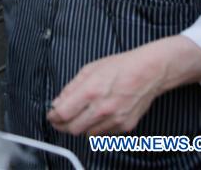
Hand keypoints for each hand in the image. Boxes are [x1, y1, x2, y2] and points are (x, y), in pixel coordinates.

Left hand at [48, 35, 200, 134]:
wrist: (148, 72)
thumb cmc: (120, 67)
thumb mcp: (88, 70)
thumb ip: (70, 88)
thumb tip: (57, 102)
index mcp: (90, 91)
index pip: (63, 114)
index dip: (53, 116)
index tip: (51, 115)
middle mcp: (102, 109)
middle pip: (72, 128)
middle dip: (62, 125)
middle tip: (59, 120)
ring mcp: (115, 119)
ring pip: (87, 134)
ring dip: (79, 127)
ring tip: (78, 116)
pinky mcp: (125, 126)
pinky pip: (103, 133)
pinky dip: (95, 128)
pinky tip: (95, 117)